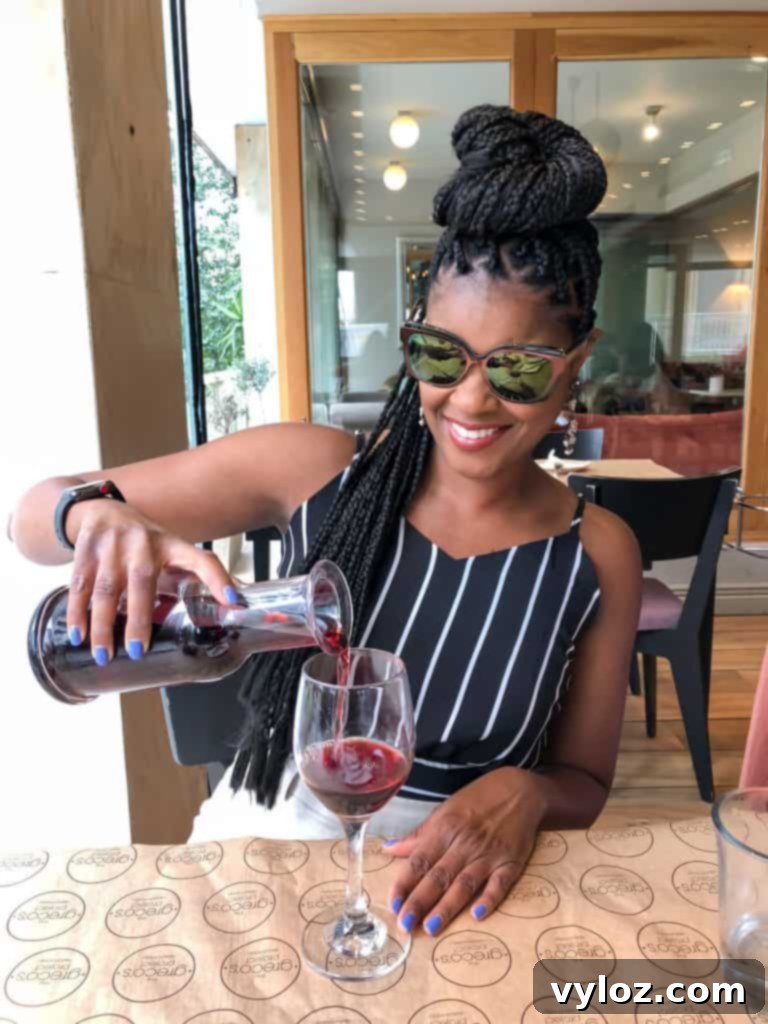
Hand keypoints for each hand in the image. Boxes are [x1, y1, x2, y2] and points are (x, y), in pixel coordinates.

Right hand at [66, 500, 237, 663]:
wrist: (102, 509)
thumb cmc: (144, 541)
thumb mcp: (170, 551)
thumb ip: (191, 578)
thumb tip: (229, 607)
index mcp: (173, 545)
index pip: (202, 560)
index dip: (218, 579)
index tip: (233, 602)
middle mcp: (144, 543)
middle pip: (142, 583)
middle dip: (138, 620)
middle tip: (136, 652)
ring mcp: (113, 544)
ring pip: (106, 589)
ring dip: (103, 625)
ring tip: (104, 655)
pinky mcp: (87, 547)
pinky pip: (80, 585)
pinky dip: (78, 612)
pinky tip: (78, 635)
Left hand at [386, 768, 544, 937]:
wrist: (518, 791)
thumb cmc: (477, 801)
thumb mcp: (444, 812)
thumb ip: (419, 835)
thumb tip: (388, 849)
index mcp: (444, 830)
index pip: (419, 860)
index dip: (404, 883)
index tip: (392, 905)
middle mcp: (464, 843)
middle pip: (438, 876)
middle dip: (420, 902)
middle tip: (405, 925)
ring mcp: (488, 854)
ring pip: (464, 883)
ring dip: (447, 906)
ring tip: (431, 927)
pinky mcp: (510, 862)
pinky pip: (499, 883)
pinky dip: (489, 898)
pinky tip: (477, 914)